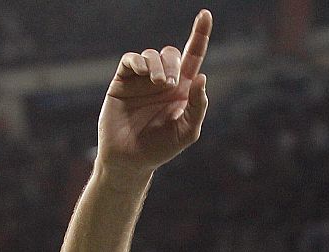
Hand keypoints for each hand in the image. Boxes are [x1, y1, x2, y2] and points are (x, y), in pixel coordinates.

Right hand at [98, 10, 211, 174]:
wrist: (130, 159)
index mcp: (182, 90)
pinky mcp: (123, 81)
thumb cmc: (160, 149)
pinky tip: (143, 73)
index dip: (200, 35)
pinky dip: (138, 62)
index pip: (193, 56)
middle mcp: (162, 81)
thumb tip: (202, 78)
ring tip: (157, 84)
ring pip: (151, 55)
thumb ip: (198, 106)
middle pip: (171, 53)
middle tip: (169, 84)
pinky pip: (131, 60)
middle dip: (172, 63)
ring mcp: (142, 80)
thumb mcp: (187, 131)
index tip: (206, 15)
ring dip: (157, 65)